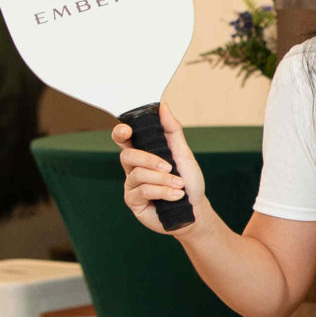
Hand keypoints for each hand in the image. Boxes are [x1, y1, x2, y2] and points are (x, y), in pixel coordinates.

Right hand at [113, 100, 204, 232]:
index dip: (121, 133)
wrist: (194, 209)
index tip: (127, 131)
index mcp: (143, 153)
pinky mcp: (133, 201)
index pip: (124, 139)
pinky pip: (142, 191)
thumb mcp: (183, 153)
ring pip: (138, 174)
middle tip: (170, 167)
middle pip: (128, 155)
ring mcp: (131, 184)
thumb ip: (172, 130)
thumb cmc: (189, 181)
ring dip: (163, 180)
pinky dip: (162, 192)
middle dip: (150, 160)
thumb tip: (163, 106)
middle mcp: (133, 168)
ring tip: (179, 186)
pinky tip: (176, 196)